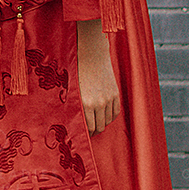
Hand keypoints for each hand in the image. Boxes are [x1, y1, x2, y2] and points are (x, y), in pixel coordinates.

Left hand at [77, 19, 120, 135]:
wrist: (92, 55)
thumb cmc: (78, 71)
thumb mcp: (73, 90)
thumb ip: (75, 105)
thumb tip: (74, 120)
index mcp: (85, 103)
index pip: (88, 127)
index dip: (87, 133)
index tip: (84, 134)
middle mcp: (98, 103)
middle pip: (99, 126)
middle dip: (94, 131)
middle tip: (90, 131)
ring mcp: (108, 99)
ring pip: (107, 121)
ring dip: (102, 124)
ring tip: (96, 124)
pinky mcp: (115, 94)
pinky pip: (115, 112)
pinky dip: (110, 116)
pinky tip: (105, 116)